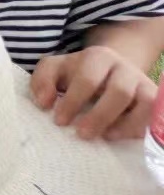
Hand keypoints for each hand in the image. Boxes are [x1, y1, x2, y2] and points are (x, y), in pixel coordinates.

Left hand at [31, 46, 155, 140]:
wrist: (110, 70)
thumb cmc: (77, 73)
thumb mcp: (55, 70)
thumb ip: (42, 81)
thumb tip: (44, 102)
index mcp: (98, 57)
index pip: (87, 79)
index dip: (73, 101)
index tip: (59, 120)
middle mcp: (124, 68)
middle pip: (119, 91)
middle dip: (99, 115)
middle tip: (81, 134)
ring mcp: (142, 83)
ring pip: (143, 102)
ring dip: (123, 123)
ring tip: (103, 137)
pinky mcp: (152, 99)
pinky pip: (153, 114)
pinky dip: (138, 127)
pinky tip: (118, 136)